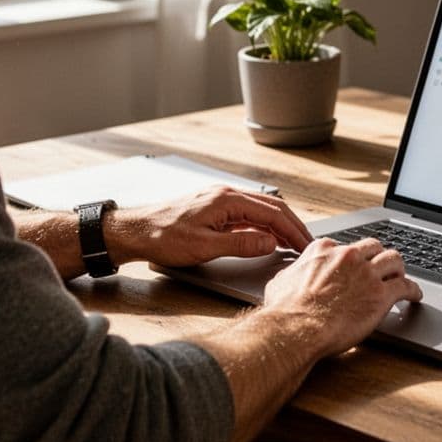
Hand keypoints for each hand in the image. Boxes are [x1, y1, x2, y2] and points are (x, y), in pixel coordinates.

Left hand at [105, 186, 312, 267]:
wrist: (135, 231)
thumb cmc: (163, 236)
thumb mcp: (204, 247)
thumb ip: (240, 245)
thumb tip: (269, 242)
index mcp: (227, 199)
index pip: (272, 213)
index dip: (293, 230)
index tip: (305, 245)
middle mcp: (226, 194)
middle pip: (271, 208)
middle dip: (292, 226)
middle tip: (306, 246)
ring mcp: (220, 200)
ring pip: (260, 211)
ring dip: (279, 227)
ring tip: (292, 244)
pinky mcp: (214, 209)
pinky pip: (247, 215)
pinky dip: (263, 227)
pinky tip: (267, 239)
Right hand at [261, 238, 423, 358]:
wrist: (296, 327)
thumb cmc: (286, 310)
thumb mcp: (281, 282)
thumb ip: (294, 273)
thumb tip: (291, 276)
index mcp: (325, 250)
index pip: (345, 245)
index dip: (352, 257)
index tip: (355, 264)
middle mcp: (348, 256)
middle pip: (374, 247)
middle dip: (379, 256)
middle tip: (382, 267)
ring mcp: (366, 274)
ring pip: (393, 260)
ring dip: (399, 268)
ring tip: (401, 276)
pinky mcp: (381, 295)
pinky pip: (405, 286)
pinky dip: (413, 290)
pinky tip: (415, 295)